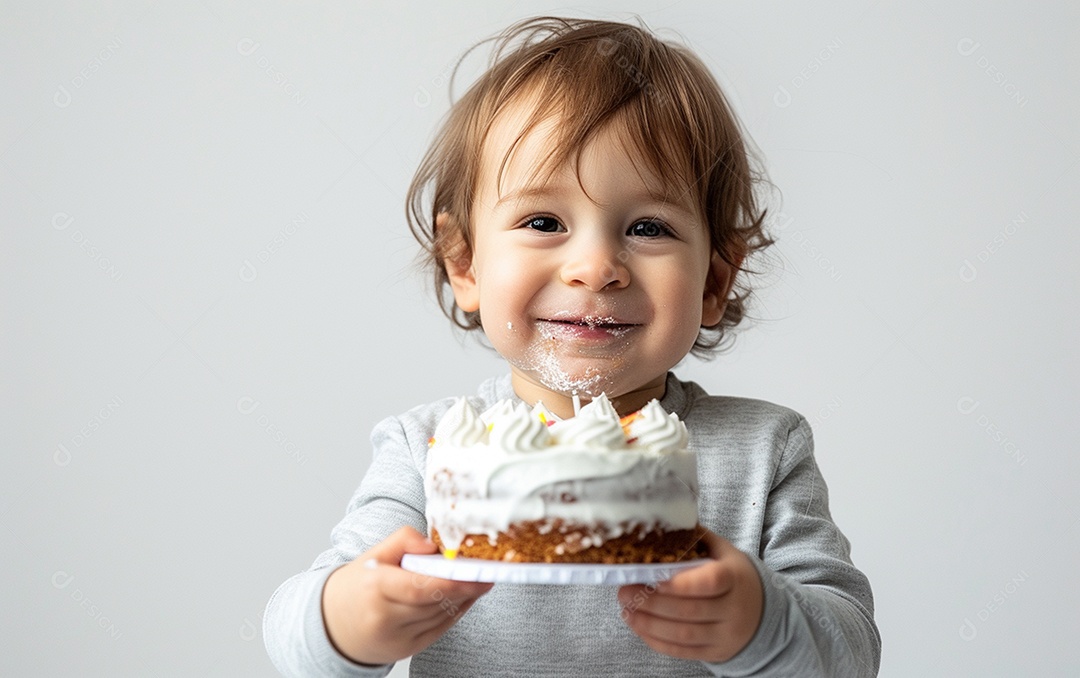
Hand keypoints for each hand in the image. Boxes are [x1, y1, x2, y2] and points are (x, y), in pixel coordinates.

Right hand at [322, 526, 493, 664]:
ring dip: (463, 599)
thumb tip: (433, 546)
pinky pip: (439, 629)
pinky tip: (464, 597)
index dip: (453, 582)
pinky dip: (454, 612)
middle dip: (464, 588)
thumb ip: (403, 539)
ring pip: (440, 616)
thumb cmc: (357, 586)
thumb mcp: (374, 554)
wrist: (332, 625)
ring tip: (479, 580)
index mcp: (374, 588)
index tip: (477, 572)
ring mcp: (395, 638)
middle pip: (434, 603)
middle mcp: (384, 618)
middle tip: (487, 572)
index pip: (419, 588)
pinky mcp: (405, 650)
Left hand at [617, 529, 762, 662]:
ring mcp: (725, 635)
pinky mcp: (716, 652)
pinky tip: (638, 625)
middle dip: (650, 602)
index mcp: (735, 578)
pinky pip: (682, 651)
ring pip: (682, 634)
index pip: (710, 582)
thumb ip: (695, 538)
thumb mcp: (723, 551)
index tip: (652, 579)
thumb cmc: (732, 574)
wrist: (761, 610)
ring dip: (648, 623)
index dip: (679, 584)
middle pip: (688, 610)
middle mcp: (734, 610)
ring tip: (626, 608)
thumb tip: (659, 520)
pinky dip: (655, 640)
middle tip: (624, 590)